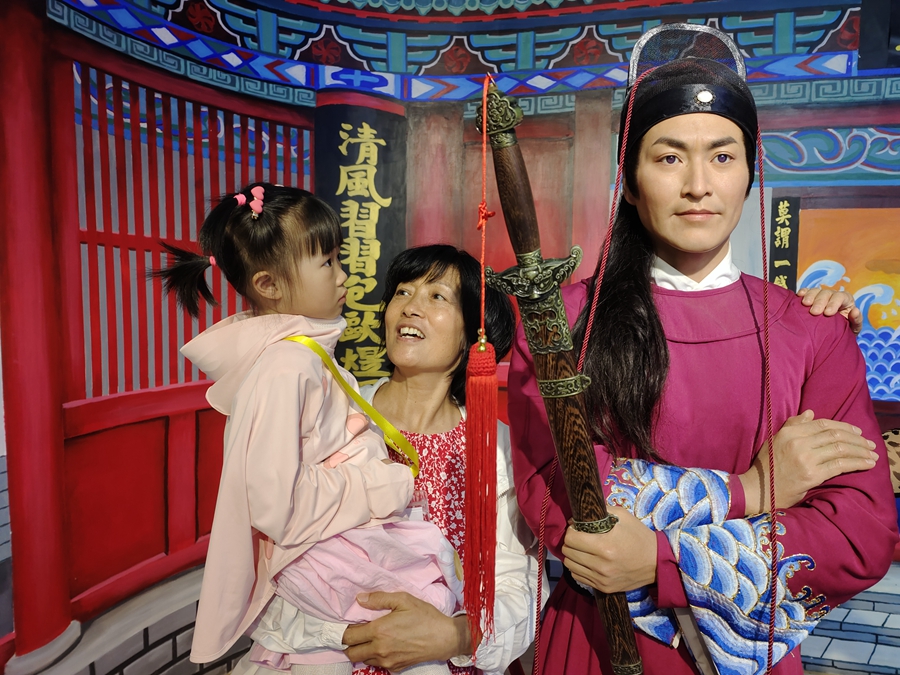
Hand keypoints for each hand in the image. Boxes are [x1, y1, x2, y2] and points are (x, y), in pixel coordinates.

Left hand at [342, 592, 470, 669]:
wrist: (444, 638)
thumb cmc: (425, 616)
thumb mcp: (403, 600)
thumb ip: (379, 599)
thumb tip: (359, 598)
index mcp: (379, 630)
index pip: (348, 636)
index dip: (343, 631)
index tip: (345, 625)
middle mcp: (380, 649)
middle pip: (351, 652)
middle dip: (349, 643)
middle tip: (355, 632)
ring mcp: (387, 661)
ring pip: (363, 659)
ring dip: (361, 650)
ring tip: (370, 638)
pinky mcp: (395, 668)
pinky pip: (377, 664)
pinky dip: (375, 656)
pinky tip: (383, 645)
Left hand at [561, 507, 656, 593]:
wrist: (656, 563)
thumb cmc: (639, 536)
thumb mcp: (623, 516)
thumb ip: (600, 512)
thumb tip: (577, 517)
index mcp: (605, 546)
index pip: (571, 539)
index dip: (572, 530)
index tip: (578, 528)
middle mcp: (601, 565)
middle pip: (568, 552)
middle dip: (571, 542)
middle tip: (579, 537)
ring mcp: (601, 579)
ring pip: (570, 566)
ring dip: (573, 555)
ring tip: (582, 549)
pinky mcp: (603, 588)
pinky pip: (578, 577)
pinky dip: (578, 568)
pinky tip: (586, 561)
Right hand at [740, 410, 877, 514]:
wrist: (760, 490)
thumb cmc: (768, 466)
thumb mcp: (775, 440)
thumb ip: (792, 425)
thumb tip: (811, 413)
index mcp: (789, 433)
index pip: (822, 424)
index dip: (843, 426)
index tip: (857, 431)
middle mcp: (798, 443)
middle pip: (835, 435)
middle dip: (857, 439)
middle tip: (870, 443)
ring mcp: (806, 459)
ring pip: (841, 449)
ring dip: (860, 451)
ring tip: (872, 454)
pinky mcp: (812, 475)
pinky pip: (840, 465)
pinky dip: (857, 463)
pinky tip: (867, 464)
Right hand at [797, 287, 861, 334]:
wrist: (832, 334)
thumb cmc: (844, 329)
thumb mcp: (853, 327)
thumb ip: (856, 320)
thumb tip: (855, 311)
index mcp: (845, 300)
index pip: (840, 297)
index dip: (834, 303)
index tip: (828, 313)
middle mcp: (833, 295)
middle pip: (826, 293)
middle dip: (820, 302)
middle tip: (814, 312)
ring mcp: (821, 296)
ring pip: (815, 291)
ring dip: (810, 296)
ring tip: (805, 304)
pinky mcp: (811, 298)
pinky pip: (806, 292)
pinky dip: (803, 292)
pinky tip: (799, 295)